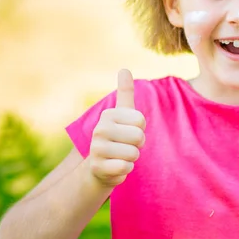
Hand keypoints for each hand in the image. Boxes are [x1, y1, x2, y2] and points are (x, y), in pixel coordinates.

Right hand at [86, 69, 145, 187]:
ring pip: (133, 153)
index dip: (140, 129)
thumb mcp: (122, 113)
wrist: (99, 167)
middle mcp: (99, 130)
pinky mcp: (98, 167)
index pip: (141, 121)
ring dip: (132, 158)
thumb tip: (124, 68)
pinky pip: (126, 167)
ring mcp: (97, 149)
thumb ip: (125, 92)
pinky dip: (126, 169)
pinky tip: (115, 166)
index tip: (128, 131)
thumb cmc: (117, 137)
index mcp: (108, 115)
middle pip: (139, 137)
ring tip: (120, 156)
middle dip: (137, 144)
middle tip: (125, 145)